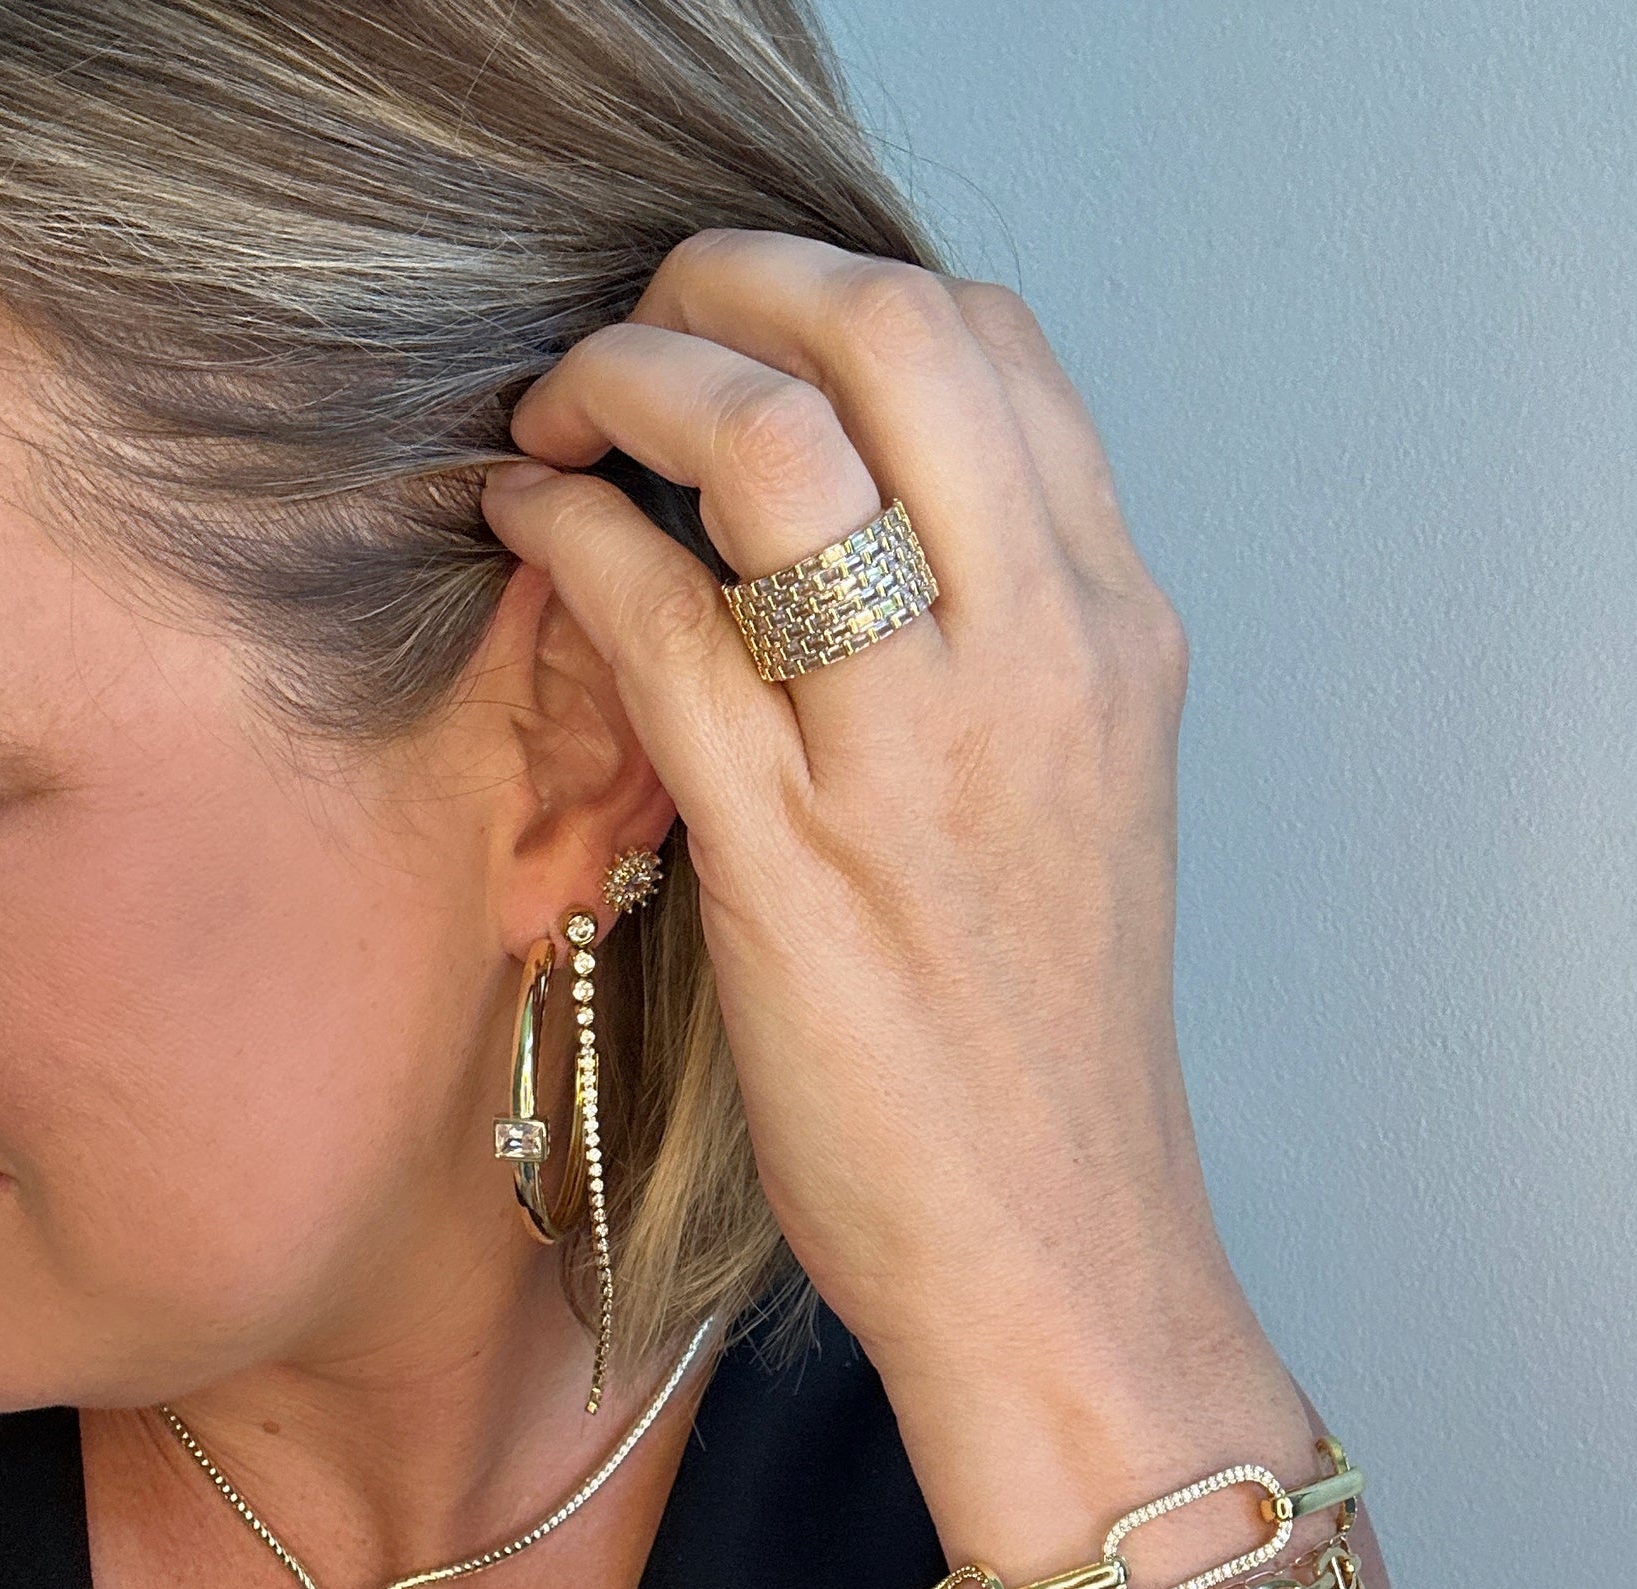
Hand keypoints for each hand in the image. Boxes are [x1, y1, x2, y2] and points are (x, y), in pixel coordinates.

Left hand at [482, 230, 1296, 1528]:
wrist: (1060, 1258)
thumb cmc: (1040, 1057)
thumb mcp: (1071, 807)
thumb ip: (993, 654)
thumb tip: (842, 540)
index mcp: (1115, 636)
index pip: (996, 348)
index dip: (840, 289)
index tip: (740, 329)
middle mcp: (1042, 656)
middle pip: (894, 332)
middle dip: (727, 282)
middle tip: (632, 333)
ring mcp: (921, 749)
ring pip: (772, 443)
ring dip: (630, 379)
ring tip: (562, 416)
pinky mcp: (798, 854)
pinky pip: (662, 622)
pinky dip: (567, 534)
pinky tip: (522, 527)